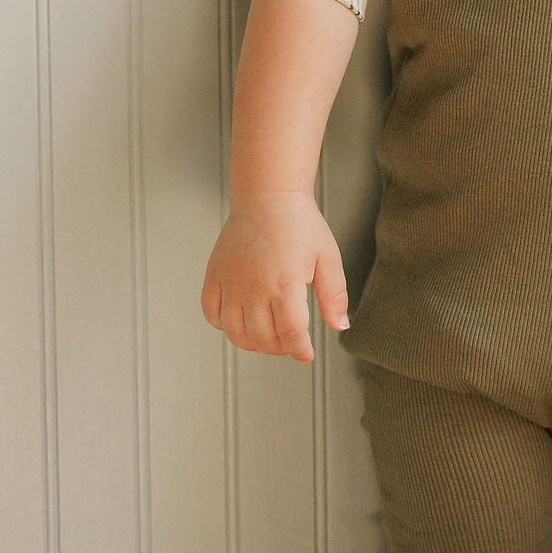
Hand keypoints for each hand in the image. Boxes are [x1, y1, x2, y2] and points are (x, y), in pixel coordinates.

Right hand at [201, 192, 349, 362]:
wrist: (268, 196)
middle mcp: (254, 288)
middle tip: (291, 341)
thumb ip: (335, 296)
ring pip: (236, 334)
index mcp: (285, 285)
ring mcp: (231, 283)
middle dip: (281, 348)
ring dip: (253, 343)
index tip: (306, 355)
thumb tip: (340, 326)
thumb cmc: (301, 225)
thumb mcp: (328, 258)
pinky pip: (212, 314)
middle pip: (263, 339)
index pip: (291, 334)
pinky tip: (241, 319)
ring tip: (268, 335)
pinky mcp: (215, 276)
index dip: (300, 350)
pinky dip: (224, 325)